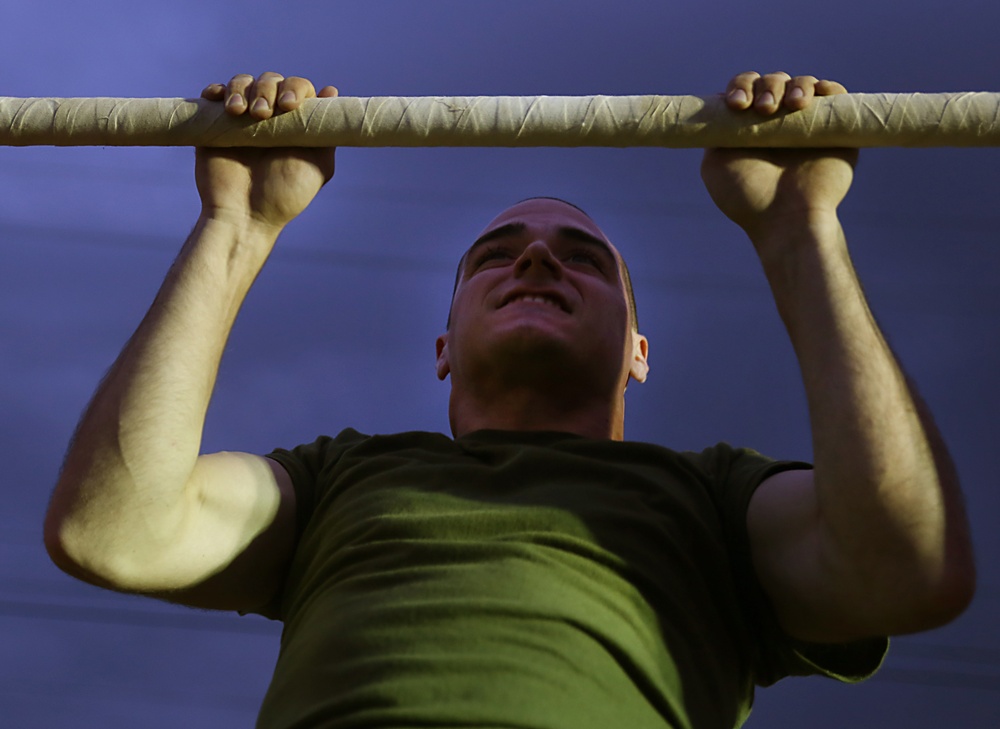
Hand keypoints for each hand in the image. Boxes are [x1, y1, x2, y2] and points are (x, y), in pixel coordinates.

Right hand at [196, 72, 338, 231]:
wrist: (244, 215)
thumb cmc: (283, 197)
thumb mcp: (317, 167)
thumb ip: (326, 135)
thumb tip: (331, 94)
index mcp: (294, 122)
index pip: (297, 88)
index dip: (295, 88)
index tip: (289, 106)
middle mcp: (269, 116)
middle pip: (270, 80)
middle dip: (267, 90)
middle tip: (263, 115)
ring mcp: (240, 118)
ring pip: (242, 82)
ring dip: (242, 89)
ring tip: (241, 113)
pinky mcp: (214, 123)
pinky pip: (212, 94)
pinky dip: (216, 91)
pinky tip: (221, 101)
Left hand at [700, 72, 856, 242]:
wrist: (787, 219)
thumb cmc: (749, 199)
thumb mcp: (716, 166)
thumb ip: (713, 134)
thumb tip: (719, 107)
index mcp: (748, 127)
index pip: (745, 89)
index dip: (740, 87)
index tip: (738, 105)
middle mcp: (777, 121)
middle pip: (772, 81)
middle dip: (766, 86)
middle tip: (764, 108)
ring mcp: (806, 123)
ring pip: (802, 83)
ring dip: (794, 86)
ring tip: (790, 106)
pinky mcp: (834, 128)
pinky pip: (835, 94)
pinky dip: (826, 88)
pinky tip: (814, 95)